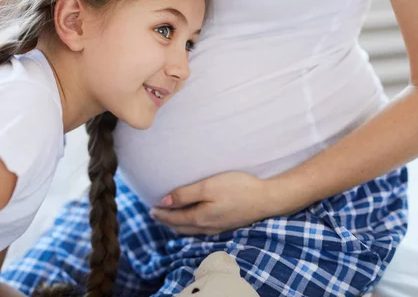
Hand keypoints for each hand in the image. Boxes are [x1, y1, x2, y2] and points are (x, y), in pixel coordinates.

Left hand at [150, 171, 284, 235]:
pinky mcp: (227, 223)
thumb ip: (185, 194)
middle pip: (181, 226)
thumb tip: (164, 202)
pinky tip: (193, 219)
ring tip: (170, 217)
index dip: (161, 213)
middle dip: (167, 220)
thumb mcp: (208, 187)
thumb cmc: (238, 188)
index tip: (150, 209)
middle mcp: (207, 226)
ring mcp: (218, 227)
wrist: (267, 198)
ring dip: (178, 224)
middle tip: (155, 214)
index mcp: (200, 218)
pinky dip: (190, 225)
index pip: (174, 218)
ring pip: (191, 229)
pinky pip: (201, 228)